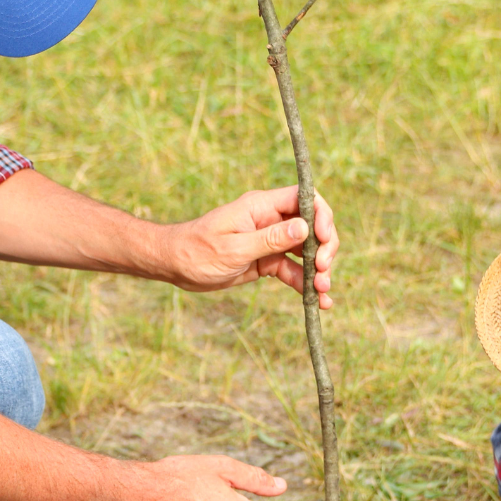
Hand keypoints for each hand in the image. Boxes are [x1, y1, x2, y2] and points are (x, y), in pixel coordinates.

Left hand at [163, 186, 337, 307]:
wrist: (175, 266)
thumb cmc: (196, 251)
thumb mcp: (233, 248)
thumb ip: (269, 239)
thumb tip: (304, 228)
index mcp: (261, 207)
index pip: (304, 198)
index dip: (321, 216)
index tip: (324, 239)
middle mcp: (270, 220)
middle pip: (312, 225)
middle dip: (324, 247)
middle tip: (324, 271)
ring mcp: (270, 241)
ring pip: (307, 251)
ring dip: (319, 269)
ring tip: (323, 291)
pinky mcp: (267, 261)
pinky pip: (293, 271)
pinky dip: (306, 284)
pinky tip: (318, 302)